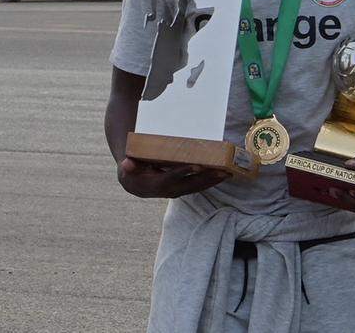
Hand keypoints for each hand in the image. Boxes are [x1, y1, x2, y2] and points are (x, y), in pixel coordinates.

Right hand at [116, 156, 230, 198]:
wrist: (134, 185)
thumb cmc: (132, 172)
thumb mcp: (128, 168)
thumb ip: (128, 165)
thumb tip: (126, 163)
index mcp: (156, 184)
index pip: (172, 178)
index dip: (183, 172)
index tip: (196, 165)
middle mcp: (169, 190)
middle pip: (190, 184)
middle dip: (207, 178)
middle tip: (222, 170)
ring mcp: (178, 191)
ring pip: (198, 187)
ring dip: (213, 181)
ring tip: (228, 173)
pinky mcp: (183, 189)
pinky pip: (198, 186)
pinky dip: (210, 181)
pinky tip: (222, 175)